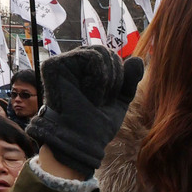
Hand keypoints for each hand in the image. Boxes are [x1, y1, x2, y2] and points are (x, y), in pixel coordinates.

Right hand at [26, 48, 141, 176]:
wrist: (84, 139)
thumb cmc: (98, 123)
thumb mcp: (120, 100)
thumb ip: (129, 80)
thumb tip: (137, 59)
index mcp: (86, 69)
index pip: (111, 58)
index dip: (118, 78)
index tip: (108, 100)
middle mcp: (73, 63)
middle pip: (106, 52)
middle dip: (113, 79)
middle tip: (101, 100)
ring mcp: (63, 62)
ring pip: (100, 52)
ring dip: (105, 80)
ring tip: (93, 97)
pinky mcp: (53, 64)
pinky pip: (90, 57)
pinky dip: (97, 78)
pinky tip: (86, 93)